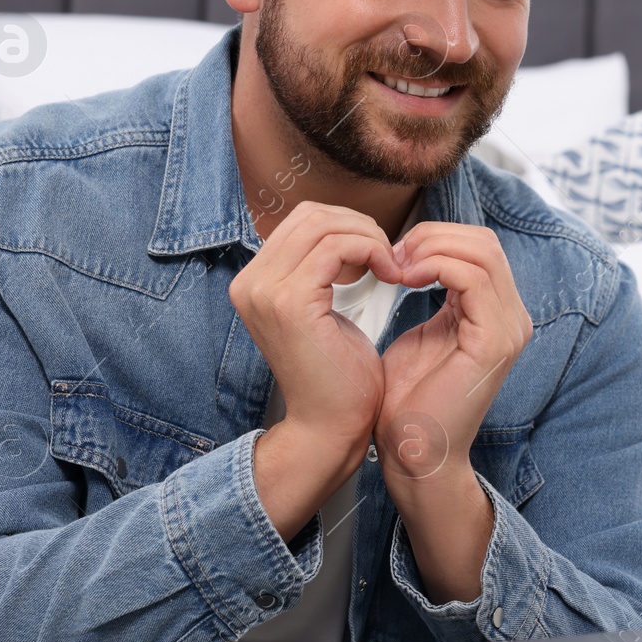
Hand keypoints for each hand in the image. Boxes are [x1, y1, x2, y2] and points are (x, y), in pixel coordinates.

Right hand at [229, 200, 401, 466]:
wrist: (331, 427)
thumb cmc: (338, 375)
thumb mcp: (325, 310)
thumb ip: (323, 271)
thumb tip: (345, 231)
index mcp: (254, 282)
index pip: (303, 220)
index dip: (347, 226)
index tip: (378, 255)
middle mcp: (249, 282)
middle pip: (311, 215)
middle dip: (360, 226)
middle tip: (389, 257)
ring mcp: (264, 291)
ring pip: (324, 225)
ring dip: (368, 238)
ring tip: (391, 267)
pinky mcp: (289, 302)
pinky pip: (336, 247)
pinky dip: (371, 251)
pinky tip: (390, 276)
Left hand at [375, 223, 533, 488]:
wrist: (414, 450)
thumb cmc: (412, 400)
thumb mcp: (424, 330)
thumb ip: (432, 292)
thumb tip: (417, 254)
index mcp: (498, 313)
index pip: (479, 246)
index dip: (434, 238)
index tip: (392, 254)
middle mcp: (513, 318)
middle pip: (485, 242)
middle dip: (432, 237)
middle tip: (391, 254)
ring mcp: (509, 329)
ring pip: (481, 252)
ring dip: (430, 249)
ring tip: (396, 266)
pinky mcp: (495, 342)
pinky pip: (473, 278)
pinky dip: (435, 266)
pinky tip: (406, 279)